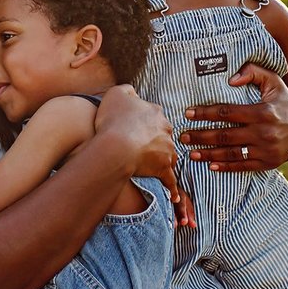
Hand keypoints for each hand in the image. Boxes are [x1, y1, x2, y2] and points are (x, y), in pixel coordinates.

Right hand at [94, 87, 192, 226]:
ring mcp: (166, 149)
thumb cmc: (113, 119)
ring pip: (169, 155)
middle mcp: (165, 130)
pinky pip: (170, 180)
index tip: (134, 128)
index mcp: (155, 112)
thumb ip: (127, 90)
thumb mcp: (116, 93)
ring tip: (155, 169)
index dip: (143, 122)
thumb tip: (133, 93)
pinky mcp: (163, 168)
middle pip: (164, 136)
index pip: (153, 116)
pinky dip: (172, 189)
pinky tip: (174, 198)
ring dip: (163, 161)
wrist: (116, 144)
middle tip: (142, 148)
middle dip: (156, 141)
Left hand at [181, 64, 287, 170]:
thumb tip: (231, 78)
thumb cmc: (285, 102)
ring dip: (208, 154)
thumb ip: (253, 72)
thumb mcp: (274, 81)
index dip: (205, 113)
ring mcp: (265, 150)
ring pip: (230, 154)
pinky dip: (225, 167)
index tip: (189, 113)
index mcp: (261, 112)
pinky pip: (242, 166)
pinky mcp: (267, 163)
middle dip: (200, 136)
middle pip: (224, 135)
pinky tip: (210, 165)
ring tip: (191, 153)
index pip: (226, 112)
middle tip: (183, 136)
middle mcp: (262, 132)